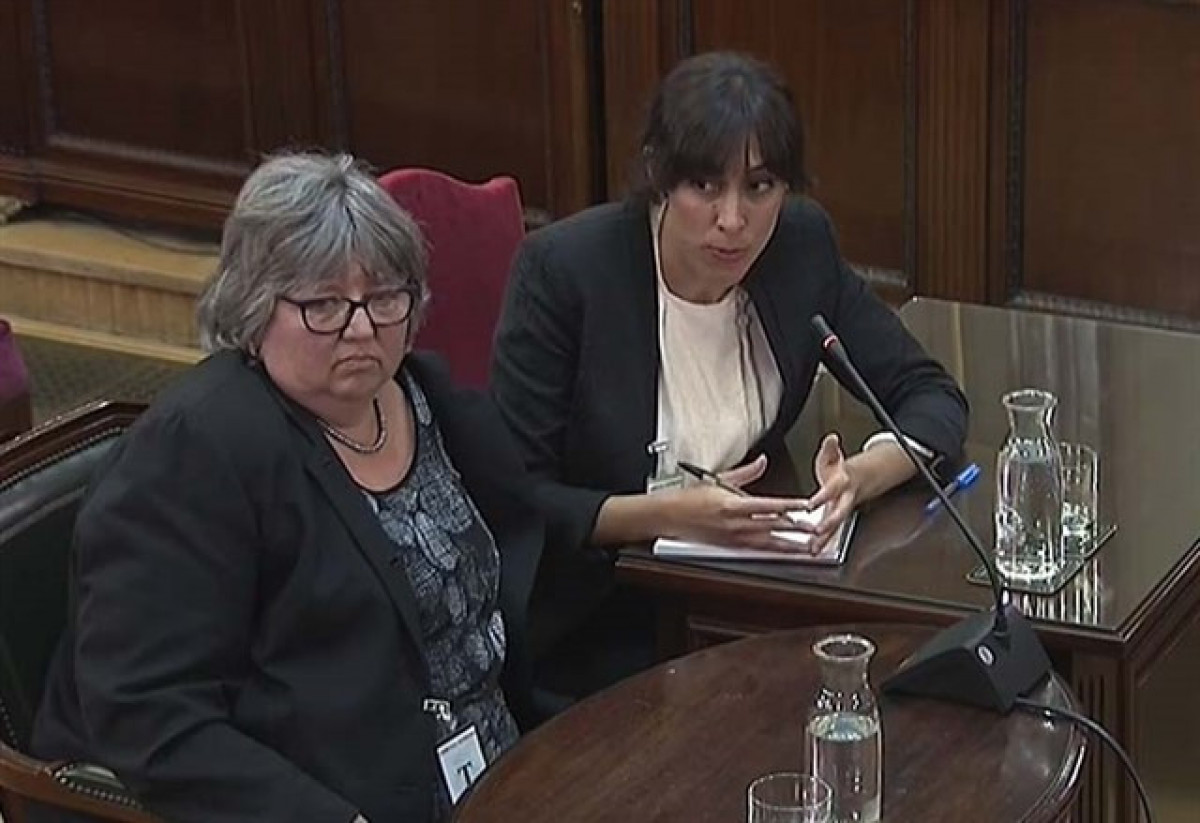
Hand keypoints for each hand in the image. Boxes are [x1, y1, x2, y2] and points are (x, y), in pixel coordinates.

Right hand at [663, 455, 811, 552]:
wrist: (670, 517)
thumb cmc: (689, 499)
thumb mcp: (717, 478)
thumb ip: (745, 472)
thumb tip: (762, 462)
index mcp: (732, 504)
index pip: (769, 505)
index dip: (790, 506)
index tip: (806, 505)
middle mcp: (735, 524)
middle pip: (773, 527)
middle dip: (796, 529)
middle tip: (817, 530)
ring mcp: (733, 538)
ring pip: (768, 543)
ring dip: (789, 545)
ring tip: (808, 547)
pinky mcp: (730, 547)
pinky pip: (757, 550)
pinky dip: (773, 550)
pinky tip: (784, 552)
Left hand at [806, 433, 859, 550]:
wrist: (857, 480)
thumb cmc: (840, 469)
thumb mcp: (833, 455)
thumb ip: (830, 448)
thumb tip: (831, 437)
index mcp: (842, 482)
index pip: (831, 490)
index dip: (822, 497)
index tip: (811, 504)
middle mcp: (843, 499)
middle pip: (838, 513)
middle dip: (829, 522)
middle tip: (817, 530)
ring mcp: (841, 510)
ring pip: (835, 526)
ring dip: (825, 537)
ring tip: (814, 547)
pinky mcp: (835, 519)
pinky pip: (831, 532)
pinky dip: (822, 542)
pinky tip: (812, 550)